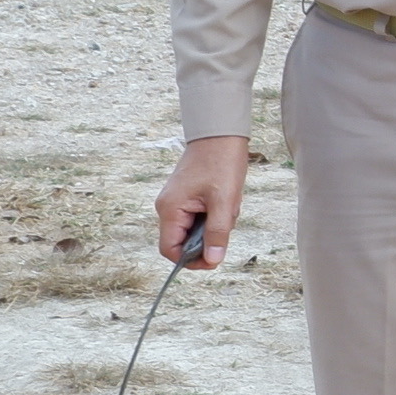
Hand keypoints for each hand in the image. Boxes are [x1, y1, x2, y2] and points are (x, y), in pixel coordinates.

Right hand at [155, 137, 247, 270]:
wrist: (220, 133)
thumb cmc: (221, 163)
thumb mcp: (224, 202)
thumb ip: (217, 233)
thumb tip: (212, 260)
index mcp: (170, 209)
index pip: (170, 249)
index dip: (190, 260)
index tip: (214, 259)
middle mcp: (167, 207)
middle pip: (182, 241)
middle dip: (207, 239)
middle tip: (227, 224)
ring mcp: (175, 201)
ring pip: (193, 229)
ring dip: (213, 226)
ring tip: (228, 206)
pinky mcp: (186, 196)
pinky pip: (197, 216)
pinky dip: (213, 215)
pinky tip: (226, 202)